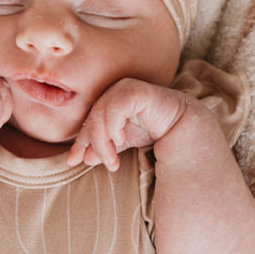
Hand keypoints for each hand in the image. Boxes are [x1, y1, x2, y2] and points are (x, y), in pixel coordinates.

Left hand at [67, 79, 187, 170]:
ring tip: (114, 161)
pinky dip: (113, 127)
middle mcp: (113, 91)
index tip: (73, 161)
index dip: (79, 142)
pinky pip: (114, 109)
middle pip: (91, 119)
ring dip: (103, 143)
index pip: (87, 121)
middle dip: (95, 146)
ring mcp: (124, 88)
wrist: (181, 126)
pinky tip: (121, 139)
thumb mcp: (123, 142)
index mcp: (108, 100)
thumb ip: (104, 148)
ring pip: (100, 116)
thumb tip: (81, 159)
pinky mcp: (135, 90)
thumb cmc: (154, 131)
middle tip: (108, 165)